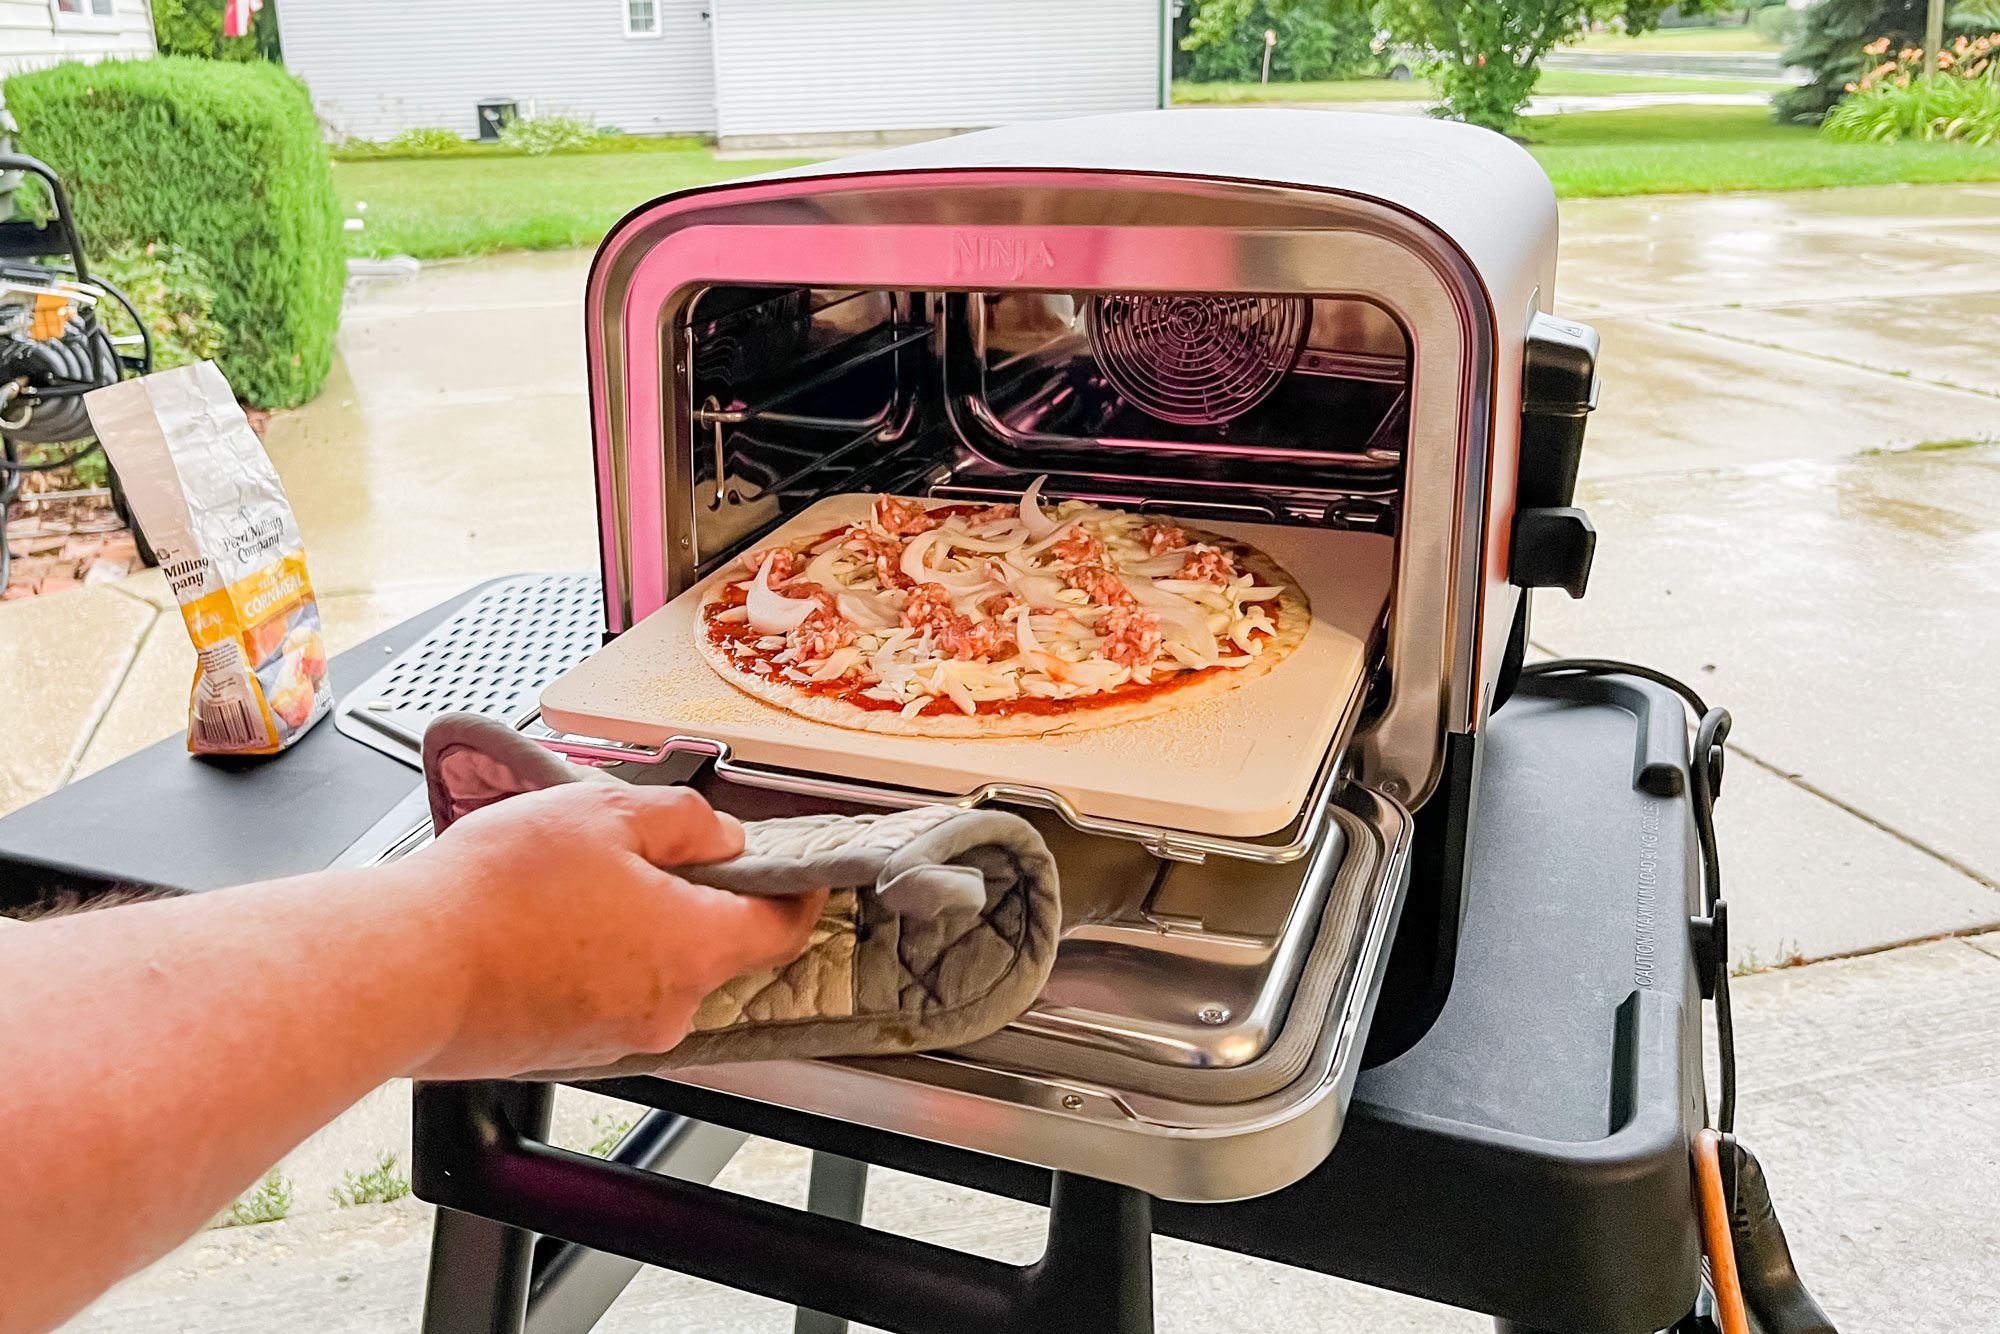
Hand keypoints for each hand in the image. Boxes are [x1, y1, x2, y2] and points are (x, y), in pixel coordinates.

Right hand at [392, 784, 824, 1078]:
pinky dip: (592, 960)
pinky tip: (541, 925)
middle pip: (713, 946)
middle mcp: (669, 1007)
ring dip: (633, 927)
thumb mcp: (606, 812)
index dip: (794, 890)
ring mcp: (617, 1038)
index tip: (798, 869)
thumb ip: (684, 821)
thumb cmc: (497, 891)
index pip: (781, 926)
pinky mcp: (568, 1052)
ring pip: (654, 970)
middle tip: (639, 849)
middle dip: (691, 897)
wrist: (402, 968)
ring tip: (570, 883)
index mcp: (695, 947)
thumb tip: (721, 838)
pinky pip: (604, 996)